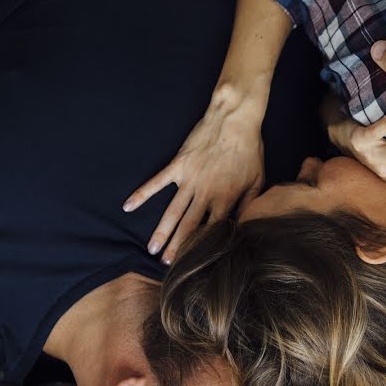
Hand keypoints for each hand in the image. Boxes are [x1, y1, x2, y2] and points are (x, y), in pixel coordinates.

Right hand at [123, 85, 264, 263]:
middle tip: (167, 266)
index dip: (205, 248)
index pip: (214, 230)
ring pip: (172, 211)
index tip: (198, 263)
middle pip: (189, 226)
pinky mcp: (177, 166)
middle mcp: (205, 193)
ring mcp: (189, 180)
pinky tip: (127, 206)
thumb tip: (245, 224)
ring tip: (151, 249)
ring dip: (161, 231)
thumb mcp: (257, 180)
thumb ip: (249, 203)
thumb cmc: (249, 150)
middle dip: (177, 247)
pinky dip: (141, 194)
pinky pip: (156, 183)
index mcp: (226, 199)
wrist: (233, 119)